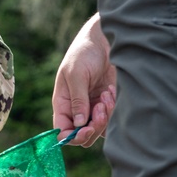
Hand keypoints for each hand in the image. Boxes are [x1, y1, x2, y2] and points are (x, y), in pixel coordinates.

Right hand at [52, 13, 116, 147]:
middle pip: (82, 136)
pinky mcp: (108, 104)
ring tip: (106, 95)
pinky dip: (114, 110)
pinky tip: (111, 91)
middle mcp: (77, 110)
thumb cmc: (84, 53)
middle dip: (93, 127)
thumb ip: (77, 100)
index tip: (86, 129)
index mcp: (62, 104)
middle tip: (100, 107)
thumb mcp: (76, 74)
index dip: (73, 136)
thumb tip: (79, 125)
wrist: (105, 40)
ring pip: (99, 131)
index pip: (62, 131)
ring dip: (105, 118)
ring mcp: (93, 108)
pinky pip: (111, 120)